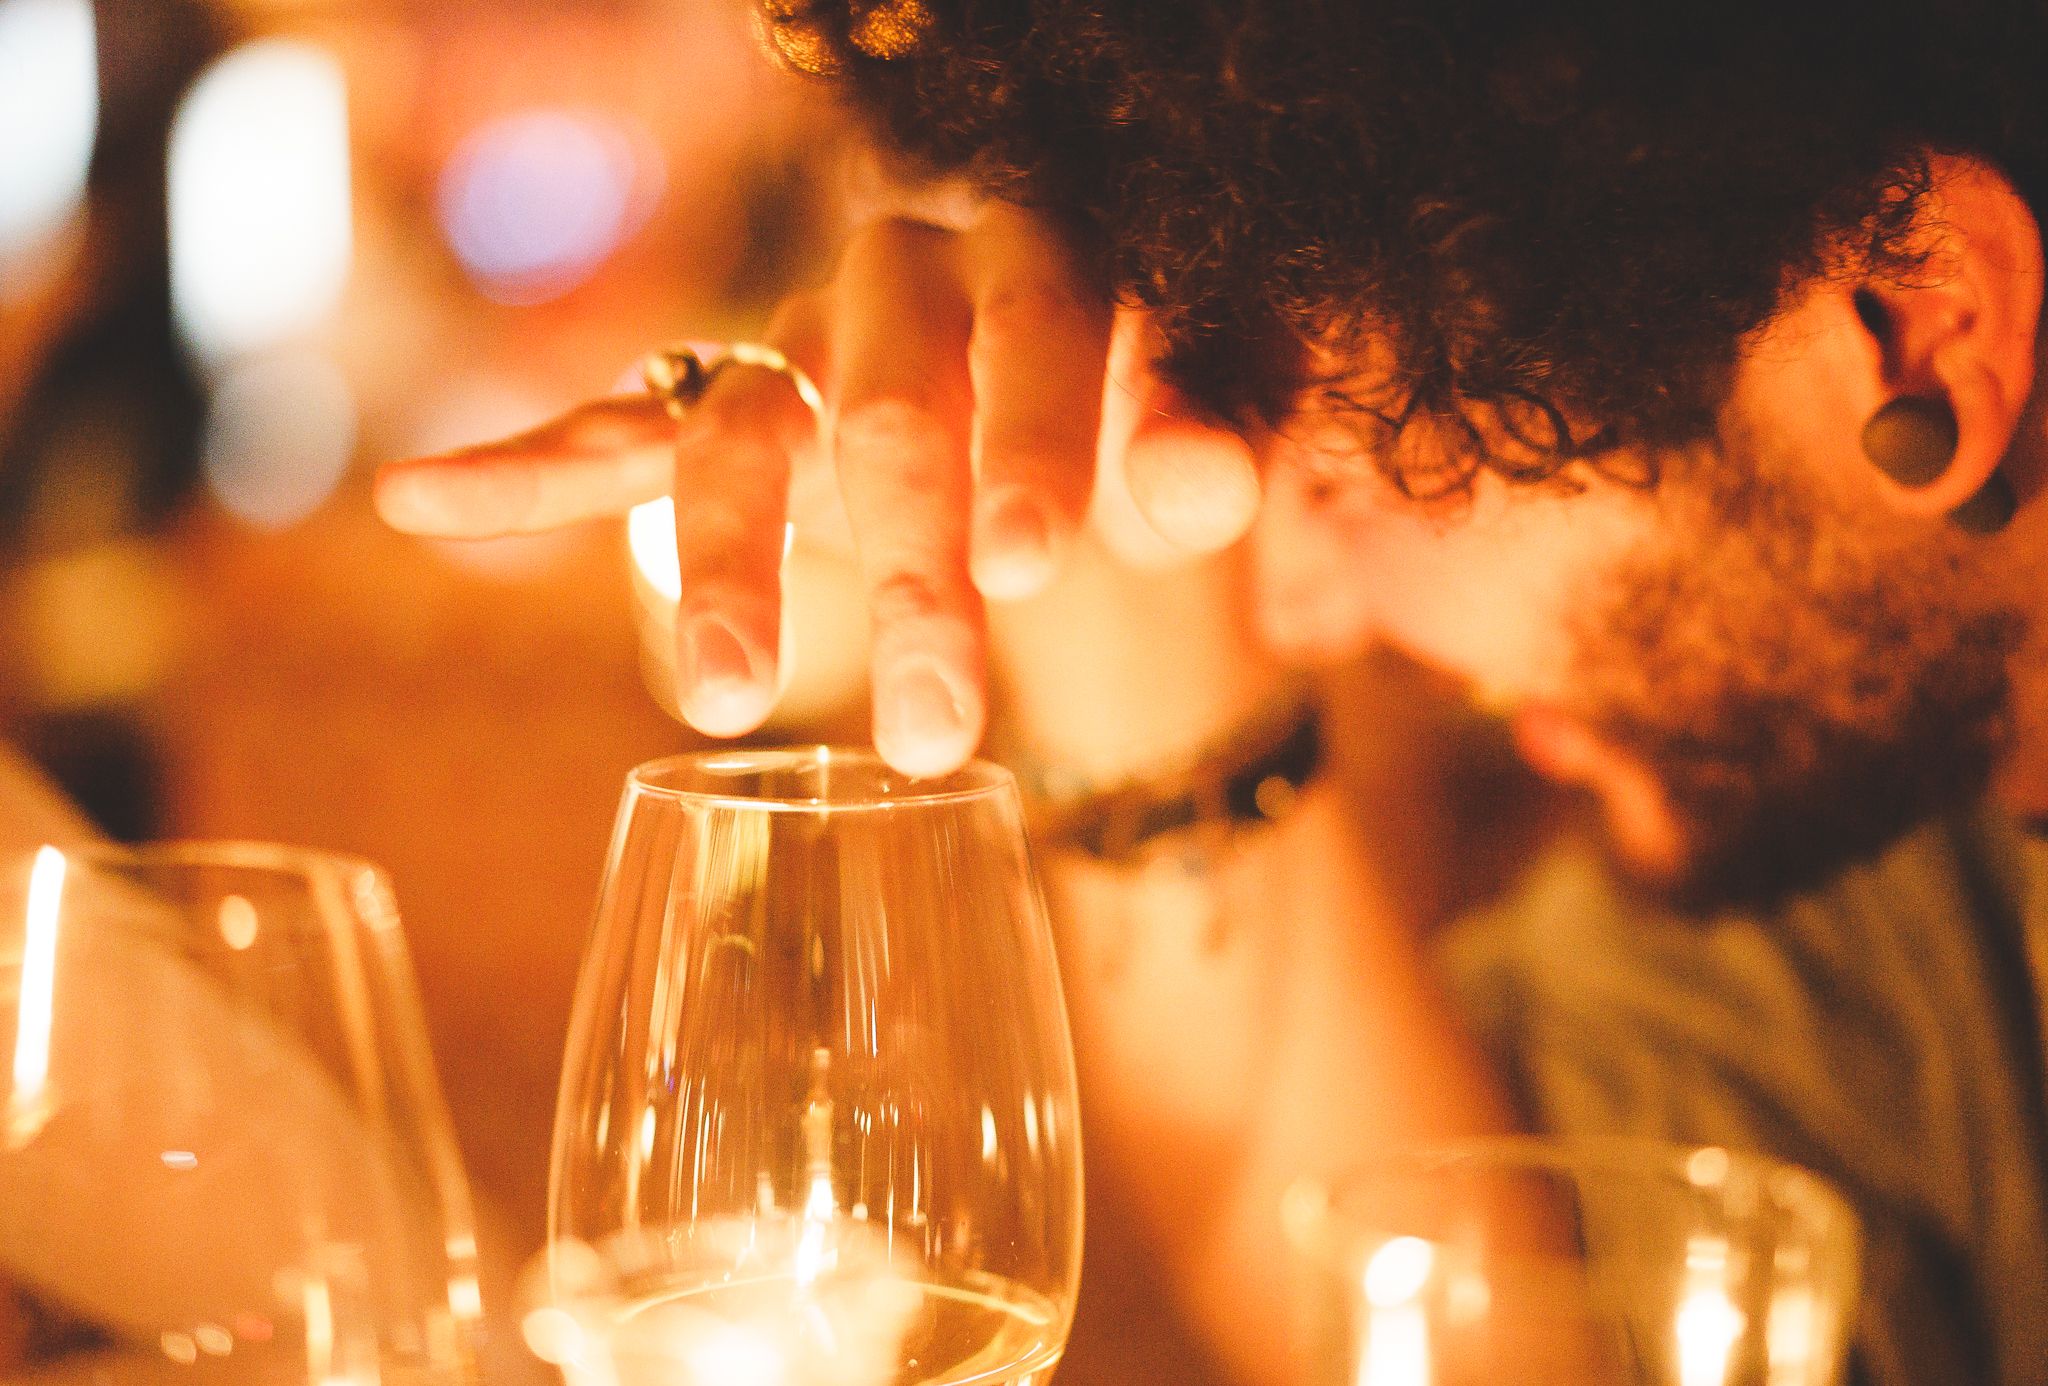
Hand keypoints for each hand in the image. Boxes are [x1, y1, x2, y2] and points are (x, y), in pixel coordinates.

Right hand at [374, 204, 1260, 775]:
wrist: (1052, 421)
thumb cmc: (1136, 420)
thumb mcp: (1196, 435)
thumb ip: (1208, 437)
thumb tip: (1208, 481)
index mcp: (1036, 259)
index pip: (1034, 329)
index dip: (1032, 440)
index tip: (1029, 567)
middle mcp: (898, 287)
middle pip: (885, 408)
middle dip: (909, 573)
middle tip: (937, 726)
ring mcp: (794, 352)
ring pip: (739, 437)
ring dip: (727, 569)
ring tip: (726, 699)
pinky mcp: (726, 421)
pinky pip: (615, 435)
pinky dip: (526, 466)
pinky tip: (420, 497)